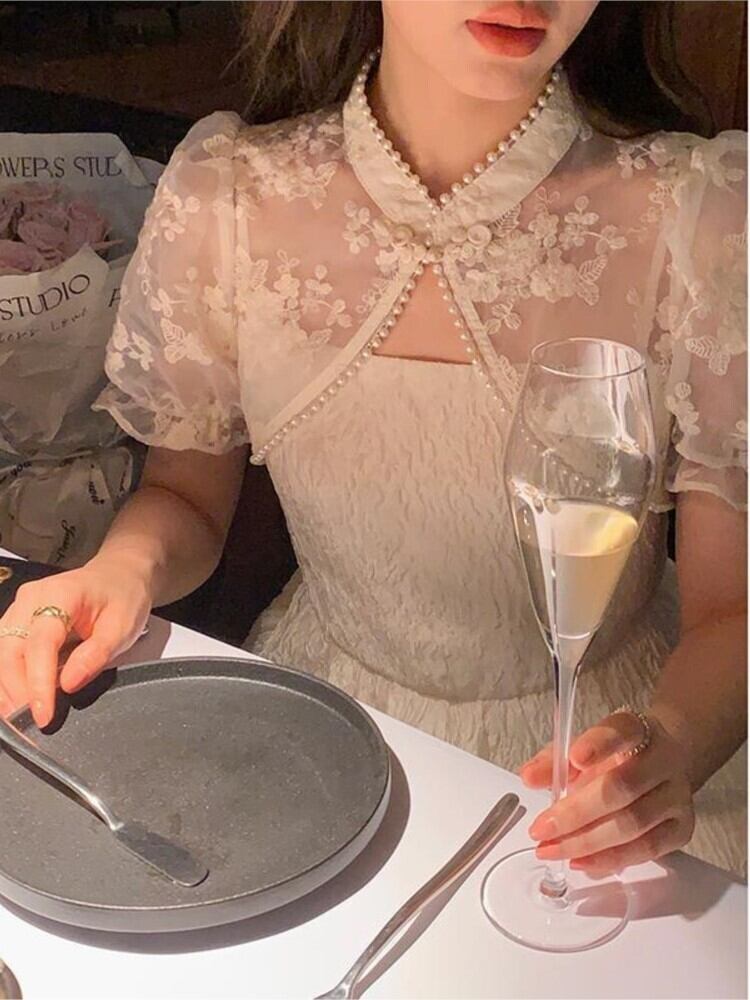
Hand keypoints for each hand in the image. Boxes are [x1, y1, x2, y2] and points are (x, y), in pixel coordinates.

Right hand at [0, 554, 152, 727]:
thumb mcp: (122, 627)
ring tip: (17, 720)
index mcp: (60, 595)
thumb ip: (95, 655)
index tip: (43, 715)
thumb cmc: (123, 599)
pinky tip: (14, 701)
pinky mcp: (17, 620)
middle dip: (15, 691)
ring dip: (6, 688)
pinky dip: (6, 678)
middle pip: (10, 650)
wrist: (119, 576)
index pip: (40, 644)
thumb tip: (67, 684)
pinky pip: (4, 652)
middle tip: (27, 725)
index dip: (38, 683)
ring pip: (1, 653)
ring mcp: (20, 608)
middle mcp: (31, 599)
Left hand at [520, 710, 694, 876]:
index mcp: (636, 729)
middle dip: (576, 813)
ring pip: (633, 823)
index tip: (575, 757)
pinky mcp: (682, 827)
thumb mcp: (581, 748)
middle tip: (541, 829)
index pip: (619, 732)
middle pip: (622, 788)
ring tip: (552, 849)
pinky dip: (610, 859)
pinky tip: (581, 862)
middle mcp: (663, 760)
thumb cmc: (615, 755)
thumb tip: (529, 777)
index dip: (598, 744)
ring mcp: (677, 795)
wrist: (663, 760)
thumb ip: (553, 761)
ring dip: (586, 842)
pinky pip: (647, 849)